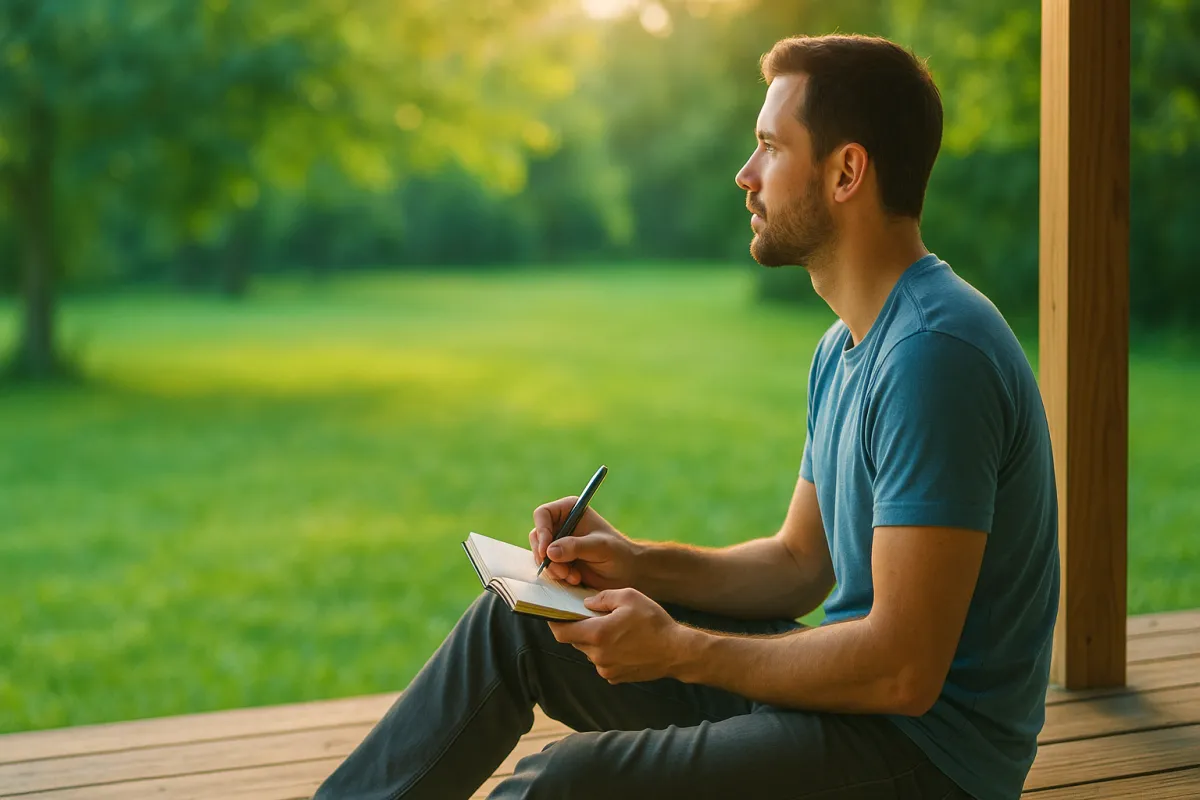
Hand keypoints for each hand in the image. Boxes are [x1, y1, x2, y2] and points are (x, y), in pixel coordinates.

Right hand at [530, 498, 639, 589]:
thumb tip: (549, 551)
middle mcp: (560, 525)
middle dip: (546, 557)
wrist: (627, 573)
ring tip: (573, 577)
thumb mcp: (600, 547)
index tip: (547, 551)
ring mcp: (558, 543)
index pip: (543, 514)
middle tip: (562, 571)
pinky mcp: (558, 561)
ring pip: (539, 554)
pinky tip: (575, 579)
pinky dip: (557, 575)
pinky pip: (546, 567)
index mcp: (570, 510)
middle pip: (537, 536)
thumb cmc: (618, 553)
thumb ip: (576, 547)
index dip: (541, 531)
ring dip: (553, 569)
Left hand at [547, 588, 688, 683]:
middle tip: (590, 616)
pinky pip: (602, 662)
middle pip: (576, 640)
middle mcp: (597, 655)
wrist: (676, 652)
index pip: (561, 632)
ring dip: (594, 640)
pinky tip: (623, 643)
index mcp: (597, 634)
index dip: (554, 622)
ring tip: (613, 629)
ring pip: (589, 651)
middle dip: (578, 628)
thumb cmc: (654, 622)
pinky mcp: (616, 677)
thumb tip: (586, 604)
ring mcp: (606, 669)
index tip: (553, 614)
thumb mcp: (629, 597)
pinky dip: (606, 651)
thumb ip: (603, 598)